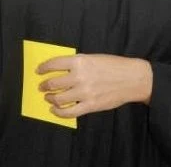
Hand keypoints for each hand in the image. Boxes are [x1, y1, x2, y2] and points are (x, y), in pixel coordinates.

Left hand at [37, 54, 152, 118]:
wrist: (132, 78)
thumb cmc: (113, 65)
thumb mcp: (93, 58)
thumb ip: (77, 64)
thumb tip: (60, 71)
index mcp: (80, 61)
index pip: (54, 64)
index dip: (43, 68)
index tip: (38, 71)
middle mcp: (79, 76)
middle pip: (53, 83)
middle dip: (45, 85)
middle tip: (42, 86)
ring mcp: (84, 92)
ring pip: (59, 99)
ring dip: (50, 98)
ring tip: (49, 98)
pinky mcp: (90, 105)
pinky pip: (69, 112)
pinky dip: (59, 112)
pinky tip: (55, 110)